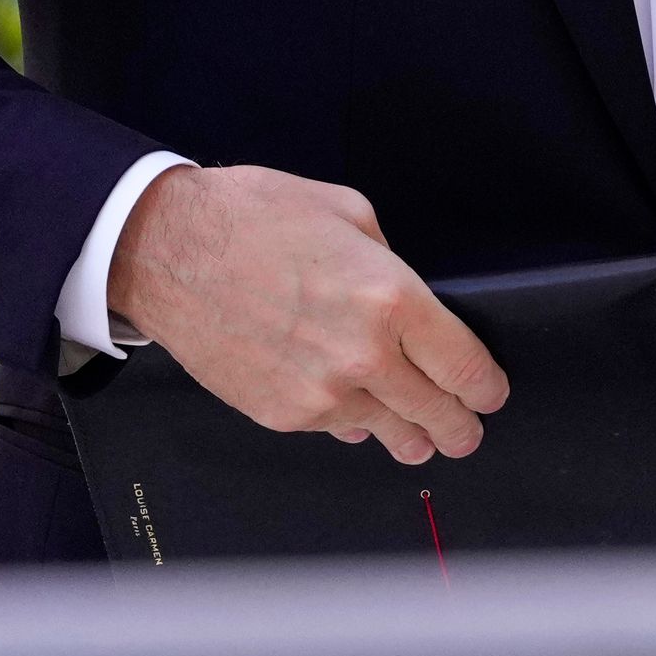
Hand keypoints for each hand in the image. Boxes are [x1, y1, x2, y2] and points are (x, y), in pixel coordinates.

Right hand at [106, 164, 508, 465]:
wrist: (165, 250)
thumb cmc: (252, 219)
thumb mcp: (349, 214)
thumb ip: (391, 265)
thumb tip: (404, 306)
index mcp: (392, 299)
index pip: (463, 365)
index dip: (485, 387)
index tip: (490, 394)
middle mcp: (364, 356)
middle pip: (436, 412)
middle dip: (459, 426)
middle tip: (467, 432)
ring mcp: (320, 393)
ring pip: (388, 433)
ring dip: (411, 439)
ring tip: (423, 441)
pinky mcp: (280, 413)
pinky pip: (334, 430)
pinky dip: (352, 426)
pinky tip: (359, 421)